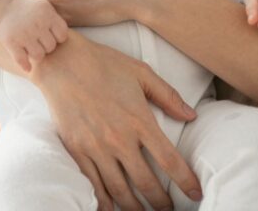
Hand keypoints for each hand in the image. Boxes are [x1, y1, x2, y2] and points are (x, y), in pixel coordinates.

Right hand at [0, 0, 68, 72]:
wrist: (4, 6)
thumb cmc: (29, 9)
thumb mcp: (44, 7)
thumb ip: (55, 21)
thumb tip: (65, 41)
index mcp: (47, 14)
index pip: (62, 36)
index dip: (57, 37)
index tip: (50, 35)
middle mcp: (36, 24)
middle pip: (51, 47)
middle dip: (46, 45)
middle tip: (39, 40)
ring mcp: (23, 34)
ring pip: (38, 56)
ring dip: (36, 54)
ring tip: (32, 47)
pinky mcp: (11, 42)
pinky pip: (22, 60)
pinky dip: (25, 66)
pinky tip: (27, 67)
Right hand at [31, 33, 202, 210]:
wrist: (62, 62)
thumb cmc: (104, 64)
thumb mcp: (141, 73)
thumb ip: (168, 96)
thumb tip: (191, 115)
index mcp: (139, 120)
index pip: (169, 160)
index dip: (185, 181)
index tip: (195, 193)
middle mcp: (119, 139)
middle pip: (146, 183)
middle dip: (161, 203)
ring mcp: (96, 148)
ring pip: (120, 190)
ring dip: (135, 208)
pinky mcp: (77, 151)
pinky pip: (93, 184)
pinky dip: (104, 201)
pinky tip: (111, 210)